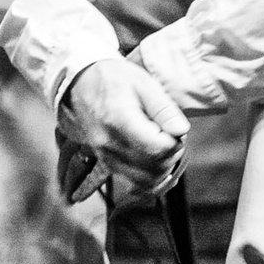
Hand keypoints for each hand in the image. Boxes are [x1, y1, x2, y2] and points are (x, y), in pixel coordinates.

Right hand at [56, 55, 188, 201]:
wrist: (82, 83)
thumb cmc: (115, 79)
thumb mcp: (145, 84)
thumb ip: (164, 109)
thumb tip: (181, 131)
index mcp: (119, 121)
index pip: (159, 149)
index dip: (176, 142)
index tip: (175, 128)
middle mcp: (109, 145)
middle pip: (155, 168)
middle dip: (172, 154)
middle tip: (170, 134)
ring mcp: (105, 157)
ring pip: (146, 180)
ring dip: (162, 167)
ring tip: (162, 144)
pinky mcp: (106, 163)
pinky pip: (133, 183)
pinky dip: (150, 178)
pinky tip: (155, 161)